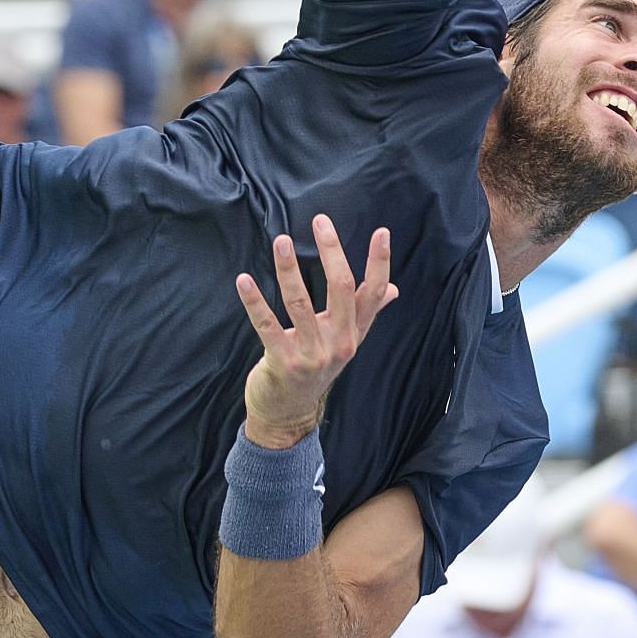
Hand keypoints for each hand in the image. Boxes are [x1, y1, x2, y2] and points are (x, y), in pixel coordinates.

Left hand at [236, 215, 399, 449]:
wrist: (288, 414)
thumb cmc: (315, 369)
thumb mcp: (344, 342)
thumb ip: (366, 314)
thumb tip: (392, 289)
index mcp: (354, 332)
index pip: (374, 292)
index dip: (379, 262)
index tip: (381, 232)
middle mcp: (339, 342)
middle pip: (342, 289)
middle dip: (333, 252)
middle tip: (322, 222)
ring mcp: (312, 354)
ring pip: (301, 303)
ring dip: (289, 270)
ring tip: (281, 242)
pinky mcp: (284, 362)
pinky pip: (268, 325)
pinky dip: (255, 302)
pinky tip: (243, 280)